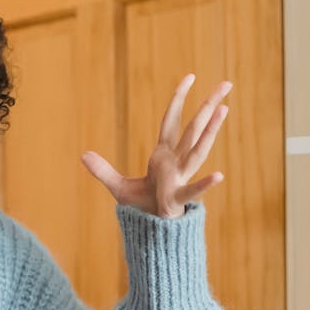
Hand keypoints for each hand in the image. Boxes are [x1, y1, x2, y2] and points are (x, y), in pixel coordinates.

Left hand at [82, 74, 230, 218]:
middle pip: (194, 127)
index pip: (172, 121)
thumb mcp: (118, 187)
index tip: (190, 77)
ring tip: (224, 109)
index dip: (179, 98)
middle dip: (209, 105)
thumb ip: (102, 170)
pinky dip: (204, 184)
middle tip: (227, 83)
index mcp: (164, 155)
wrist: (150, 232)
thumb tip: (83, 155)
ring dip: (211, 130)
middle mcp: (177, 162)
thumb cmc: (142, 209)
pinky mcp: (177, 197)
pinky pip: (193, 190)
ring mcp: (180, 177)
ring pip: (198, 149)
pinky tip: (219, 176)